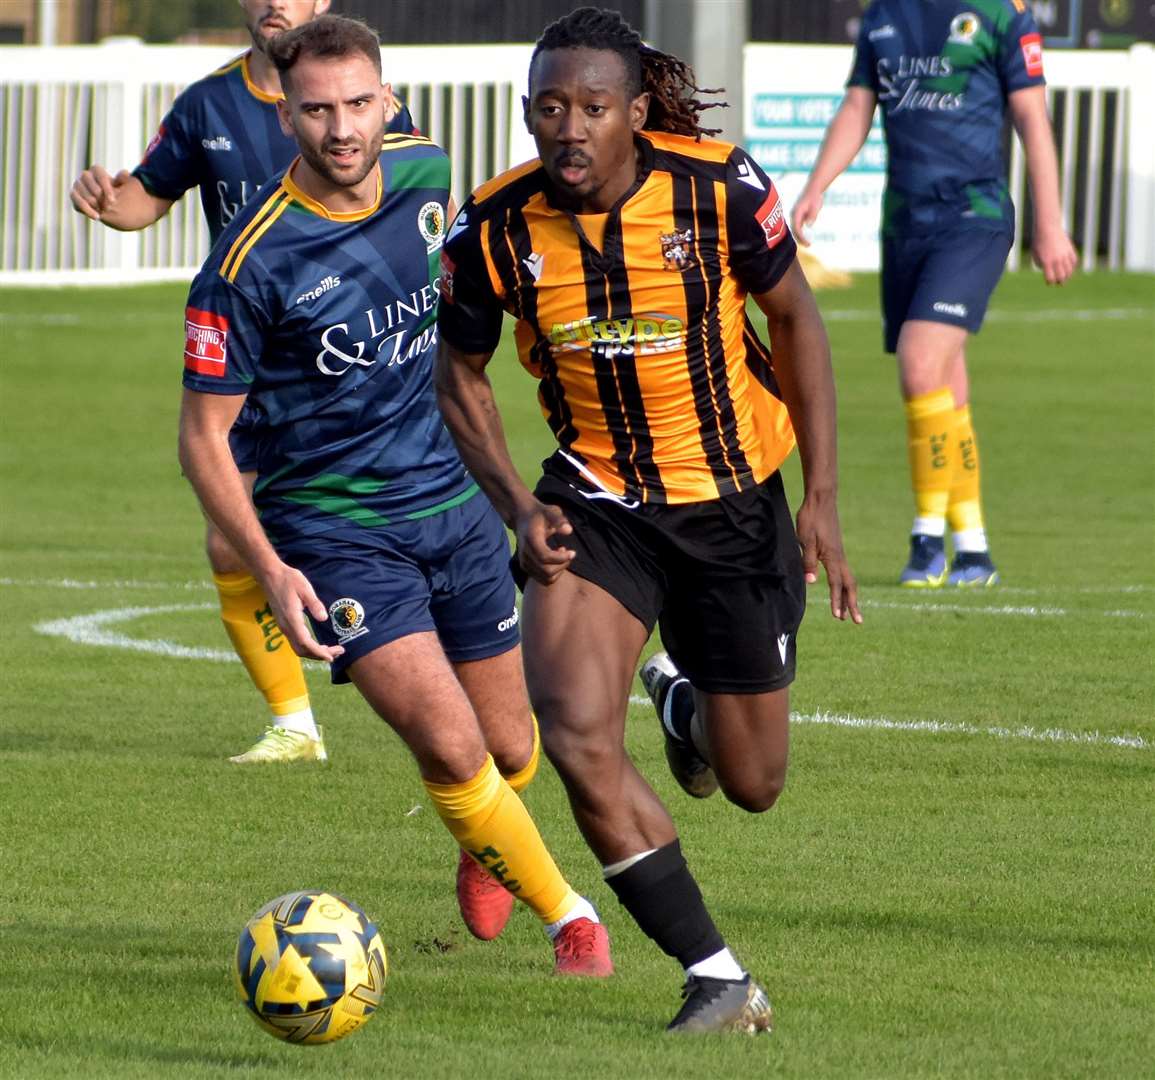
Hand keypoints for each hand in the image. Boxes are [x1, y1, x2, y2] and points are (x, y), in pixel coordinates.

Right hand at [69, 165, 132, 221]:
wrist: (106, 203)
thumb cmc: (113, 192)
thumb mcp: (120, 186)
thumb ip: (122, 179)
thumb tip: (125, 173)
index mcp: (97, 170)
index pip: (100, 176)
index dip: (106, 188)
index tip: (113, 201)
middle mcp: (85, 175)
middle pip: (90, 183)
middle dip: (100, 197)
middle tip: (109, 207)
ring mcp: (78, 185)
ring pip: (83, 193)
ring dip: (94, 204)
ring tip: (104, 211)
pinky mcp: (74, 196)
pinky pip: (76, 201)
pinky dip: (87, 210)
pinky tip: (97, 217)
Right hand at [260, 562, 345, 661]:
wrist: (270, 575)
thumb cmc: (289, 579)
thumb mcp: (305, 588)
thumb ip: (315, 604)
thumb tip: (324, 618)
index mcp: (292, 619)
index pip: (306, 643)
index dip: (319, 652)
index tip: (332, 656)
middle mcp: (286, 626)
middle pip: (302, 650)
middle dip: (319, 655)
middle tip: (338, 653)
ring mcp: (283, 626)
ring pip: (298, 648)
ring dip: (314, 653)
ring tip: (330, 651)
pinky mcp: (283, 624)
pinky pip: (296, 642)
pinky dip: (308, 647)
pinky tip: (318, 644)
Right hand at [515, 500, 575, 585]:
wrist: (521, 518)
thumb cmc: (539, 514)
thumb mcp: (550, 511)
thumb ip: (559, 520)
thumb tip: (569, 530)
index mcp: (530, 540)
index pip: (545, 557)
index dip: (561, 558)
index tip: (572, 552)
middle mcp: (525, 553)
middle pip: (546, 571)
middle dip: (562, 565)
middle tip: (570, 553)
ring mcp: (524, 562)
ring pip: (546, 578)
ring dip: (559, 570)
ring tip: (563, 556)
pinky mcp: (526, 567)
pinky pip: (543, 579)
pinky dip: (553, 574)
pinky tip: (556, 560)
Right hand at [790, 188, 822, 247]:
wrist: (813, 189)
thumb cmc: (814, 197)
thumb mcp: (815, 206)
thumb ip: (812, 215)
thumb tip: (809, 225)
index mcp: (796, 213)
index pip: (797, 228)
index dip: (801, 237)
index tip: (808, 242)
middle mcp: (793, 215)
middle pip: (794, 230)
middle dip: (800, 239)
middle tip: (808, 245)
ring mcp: (795, 216)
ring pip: (795, 229)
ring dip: (800, 236)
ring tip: (807, 243)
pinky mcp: (798, 216)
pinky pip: (798, 226)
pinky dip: (801, 232)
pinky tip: (806, 236)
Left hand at [796, 495, 861, 623]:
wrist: (821, 499)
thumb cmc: (811, 518)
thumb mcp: (805, 540)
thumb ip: (809, 561)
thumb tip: (812, 583)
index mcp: (832, 557)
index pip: (836, 584)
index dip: (837, 601)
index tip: (839, 617)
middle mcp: (840, 557)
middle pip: (849, 585)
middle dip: (852, 604)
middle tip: (857, 621)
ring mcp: (839, 552)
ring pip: (848, 578)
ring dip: (849, 595)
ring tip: (850, 610)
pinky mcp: (836, 548)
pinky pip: (844, 571)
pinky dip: (845, 584)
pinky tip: (841, 587)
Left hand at [1031, 224, 1077, 284]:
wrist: (1048, 228)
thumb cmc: (1039, 242)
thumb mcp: (1035, 255)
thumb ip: (1040, 265)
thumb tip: (1048, 271)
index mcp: (1047, 263)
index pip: (1051, 278)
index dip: (1050, 282)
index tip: (1049, 283)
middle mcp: (1057, 260)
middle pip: (1062, 276)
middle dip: (1060, 281)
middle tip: (1059, 283)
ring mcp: (1065, 255)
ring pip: (1070, 270)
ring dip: (1068, 275)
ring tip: (1065, 277)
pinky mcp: (1070, 250)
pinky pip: (1074, 261)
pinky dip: (1073, 266)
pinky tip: (1070, 268)